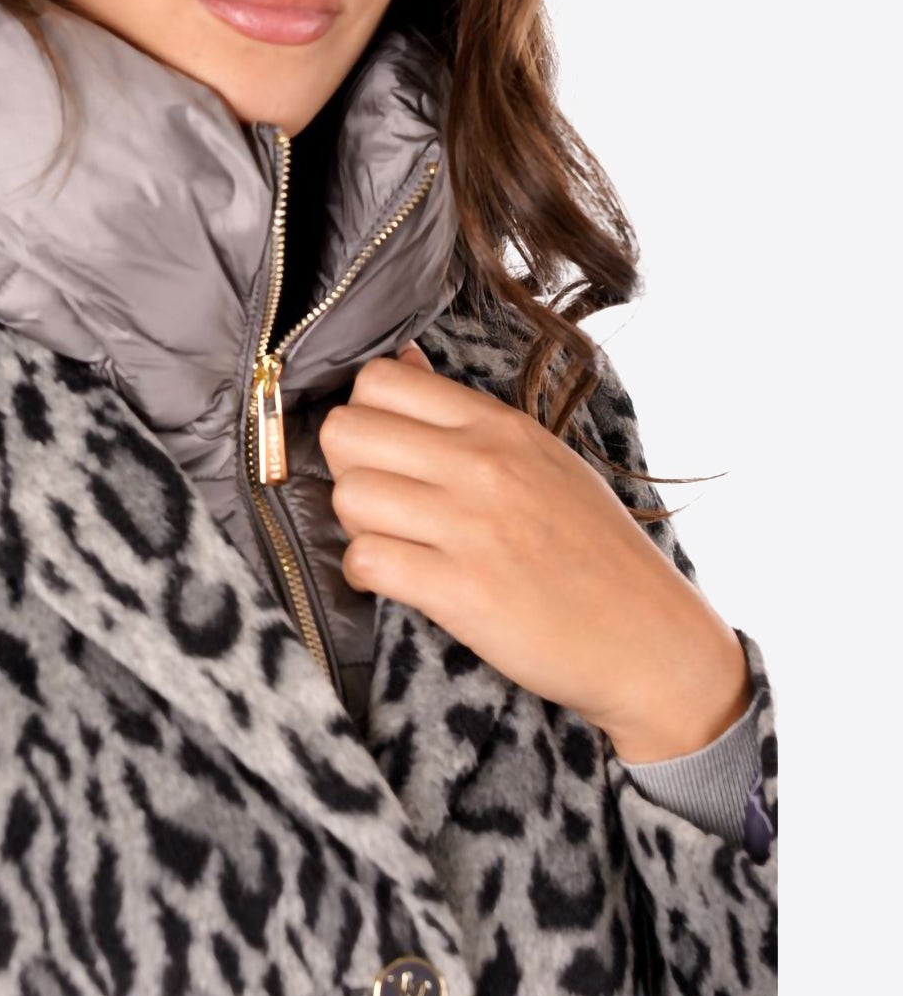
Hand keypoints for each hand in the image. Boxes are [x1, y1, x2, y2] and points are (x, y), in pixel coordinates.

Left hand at [317, 343, 751, 760]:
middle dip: (346, 468)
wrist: (649, 638)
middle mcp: (482, 465)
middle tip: (381, 501)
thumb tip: (405, 357)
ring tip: (393, 542)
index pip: (381, 380)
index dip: (365, 416)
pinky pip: (365, 560)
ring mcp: (470, 526)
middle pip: (346, 431)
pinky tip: (397, 579)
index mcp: (500, 426)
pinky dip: (365, 574)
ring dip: (356, 525)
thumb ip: (466, 414)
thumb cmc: (595, 550)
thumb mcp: (543, 458)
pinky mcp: (460, 590)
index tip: (385, 452)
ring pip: (347, 495)